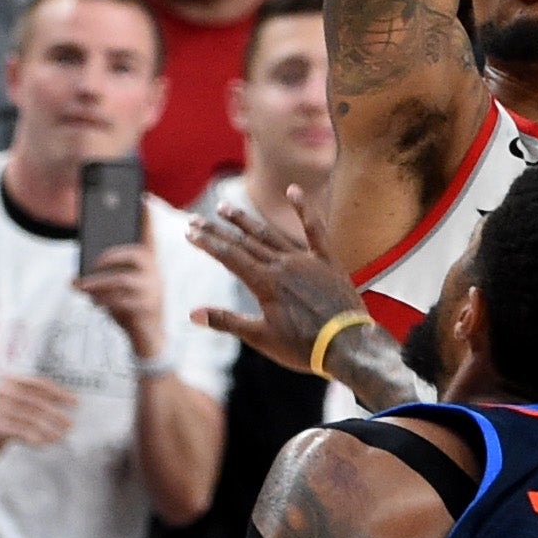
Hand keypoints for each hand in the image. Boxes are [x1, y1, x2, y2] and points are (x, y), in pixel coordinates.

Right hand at [0, 372, 79, 455]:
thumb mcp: (12, 405)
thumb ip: (31, 400)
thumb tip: (63, 404)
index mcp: (7, 380)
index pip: (37, 384)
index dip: (58, 392)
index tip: (75, 402)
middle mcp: (0, 390)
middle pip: (36, 402)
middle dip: (56, 414)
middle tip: (70, 424)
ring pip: (29, 418)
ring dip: (48, 429)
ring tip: (60, 437)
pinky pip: (19, 432)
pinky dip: (34, 438)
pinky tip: (44, 443)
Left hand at [78, 229, 163, 361]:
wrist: (149, 339)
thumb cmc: (131, 307)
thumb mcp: (121, 289)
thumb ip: (106, 277)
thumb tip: (75, 276)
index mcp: (149, 264)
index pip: (150, 236)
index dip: (147, 217)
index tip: (142, 197)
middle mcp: (154, 274)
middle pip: (135, 255)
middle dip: (110, 256)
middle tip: (91, 262)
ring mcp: (152, 291)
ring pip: (122, 280)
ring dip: (97, 283)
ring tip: (78, 286)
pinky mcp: (146, 308)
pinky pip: (121, 301)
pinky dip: (103, 301)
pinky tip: (93, 303)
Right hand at [189, 187, 362, 370]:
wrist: (348, 346)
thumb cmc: (303, 347)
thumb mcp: (261, 338)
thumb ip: (226, 321)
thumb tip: (192, 314)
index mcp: (265, 283)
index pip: (229, 257)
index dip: (207, 243)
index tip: (189, 232)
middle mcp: (282, 266)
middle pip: (244, 243)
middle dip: (218, 230)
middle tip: (196, 219)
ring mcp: (305, 261)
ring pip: (269, 234)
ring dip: (245, 221)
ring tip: (225, 207)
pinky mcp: (327, 262)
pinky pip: (315, 230)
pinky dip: (304, 210)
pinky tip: (293, 190)